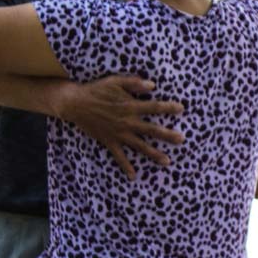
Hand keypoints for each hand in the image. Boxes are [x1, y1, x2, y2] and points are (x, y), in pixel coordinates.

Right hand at [54, 76, 184, 178]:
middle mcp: (127, 122)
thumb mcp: (115, 81)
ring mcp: (119, 133)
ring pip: (140, 146)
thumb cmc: (96, 90)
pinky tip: (134, 176)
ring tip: (167, 161)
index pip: (154, 107)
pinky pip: (119, 156)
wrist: (75, 103)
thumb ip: (134, 83)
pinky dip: (126, 166)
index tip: (182, 109)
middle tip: (182, 140)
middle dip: (168, 135)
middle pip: (152, 130)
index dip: (168, 108)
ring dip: (154, 154)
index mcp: (130, 106)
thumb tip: (153, 85)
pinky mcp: (109, 141)